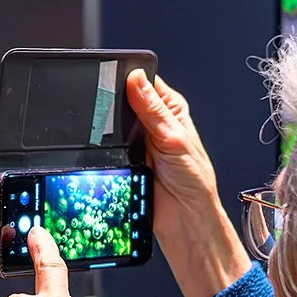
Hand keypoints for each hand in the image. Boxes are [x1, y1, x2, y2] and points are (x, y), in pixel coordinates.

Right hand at [126, 68, 250, 296]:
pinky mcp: (123, 160)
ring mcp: (137, 142)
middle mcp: (154, 123)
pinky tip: (104, 149)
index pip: (145, 82)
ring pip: (112, 125)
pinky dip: (102, 148)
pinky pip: (106, 148)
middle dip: (115, 105)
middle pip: (124, 102)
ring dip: (108, 129)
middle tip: (110, 111)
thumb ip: (153, 108)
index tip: (116, 77)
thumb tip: (136, 79)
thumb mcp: (174, 138)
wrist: (183, 219)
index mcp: (171, 109)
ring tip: (111, 134)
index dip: (130, 77)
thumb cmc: (194, 181)